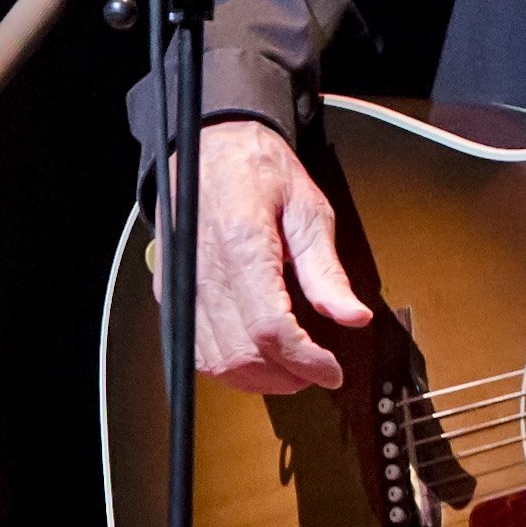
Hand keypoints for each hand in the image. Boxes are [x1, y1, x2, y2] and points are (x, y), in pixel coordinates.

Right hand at [152, 119, 372, 393]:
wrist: (211, 146)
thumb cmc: (258, 170)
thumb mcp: (308, 209)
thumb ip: (327, 270)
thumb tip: (353, 317)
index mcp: (242, 243)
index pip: (270, 328)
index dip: (305, 360)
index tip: (332, 370)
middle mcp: (204, 270)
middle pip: (241, 353)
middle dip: (286, 375)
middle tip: (318, 371)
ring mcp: (183, 285)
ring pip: (215, 362)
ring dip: (257, 379)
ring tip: (292, 370)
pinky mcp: (172, 294)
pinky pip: (196, 349)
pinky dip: (228, 367)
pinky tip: (256, 359)